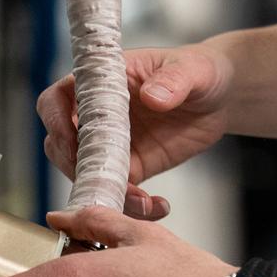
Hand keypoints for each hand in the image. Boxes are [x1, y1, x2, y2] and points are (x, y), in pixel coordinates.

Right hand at [37, 43, 233, 219]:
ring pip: (86, 175)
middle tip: (105, 182)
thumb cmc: (199, 70)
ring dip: (105, 193)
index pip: (58, 98)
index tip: (72, 141)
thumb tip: (152, 97)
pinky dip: (131, 205)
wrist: (220, 97)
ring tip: (142, 202)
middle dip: (77, 168)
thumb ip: (173, 80)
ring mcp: (110, 144)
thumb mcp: (192, 70)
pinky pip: (118, 191)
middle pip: (61, 144)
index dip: (56, 120)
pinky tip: (156, 207)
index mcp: (102, 82)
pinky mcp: (130, 168)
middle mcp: (97, 115)